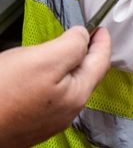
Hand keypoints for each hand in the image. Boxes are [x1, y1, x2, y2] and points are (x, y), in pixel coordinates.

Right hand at [0, 26, 110, 146]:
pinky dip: (48, 80)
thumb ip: (72, 45)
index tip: (101, 29)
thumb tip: (83, 36)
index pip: (100, 62)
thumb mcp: (44, 59)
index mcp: (76, 96)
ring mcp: (47, 120)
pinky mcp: (28, 122)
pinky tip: (32, 76)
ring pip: (65, 86)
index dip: (102, 41)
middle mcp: (66, 112)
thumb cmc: (1, 96)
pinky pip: (47, 95)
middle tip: (79, 36)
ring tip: (52, 53)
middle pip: (84, 74)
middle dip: (83, 53)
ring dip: (64, 67)